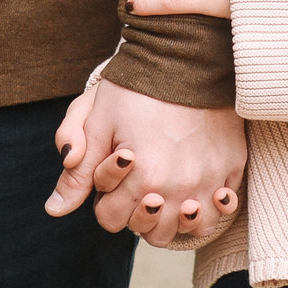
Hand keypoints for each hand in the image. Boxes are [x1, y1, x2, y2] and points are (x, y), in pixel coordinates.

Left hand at [44, 80, 243, 246]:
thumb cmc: (135, 87)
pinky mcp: (232, 167)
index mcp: (142, 177)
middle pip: (152, 233)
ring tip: (167, 193)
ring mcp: (210, 179)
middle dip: (135, 213)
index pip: (111, 219)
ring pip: (189, 228)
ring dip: (174, 218)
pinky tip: (198, 190)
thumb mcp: (97, 124)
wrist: (186, 54)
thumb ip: (78, 174)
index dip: (105, 199)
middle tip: (137, 184)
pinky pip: (223, 208)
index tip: (113, 173)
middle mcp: (178, 187)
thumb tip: (54, 210)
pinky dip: (210, 206)